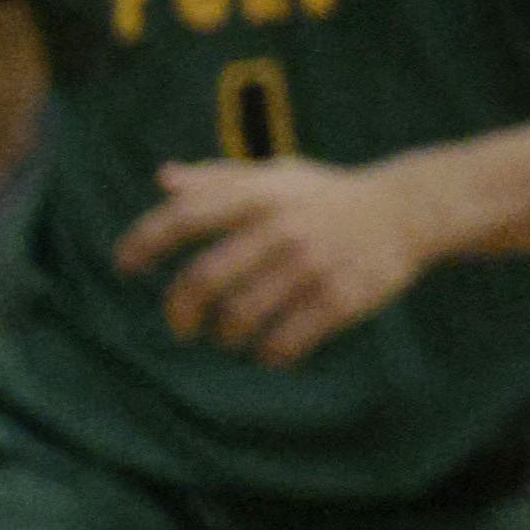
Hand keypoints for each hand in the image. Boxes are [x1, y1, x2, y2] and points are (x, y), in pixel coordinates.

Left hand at [121, 154, 433, 362]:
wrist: (406, 211)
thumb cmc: (329, 195)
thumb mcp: (279, 176)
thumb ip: (220, 179)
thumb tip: (162, 180)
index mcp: (261, 193)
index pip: (186, 216)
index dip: (145, 241)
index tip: (123, 264)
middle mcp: (281, 226)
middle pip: (204, 279)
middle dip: (180, 310)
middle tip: (180, 325)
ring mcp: (311, 264)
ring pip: (239, 317)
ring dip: (227, 334)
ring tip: (233, 334)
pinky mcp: (339, 298)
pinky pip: (284, 342)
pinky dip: (268, 353)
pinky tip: (272, 349)